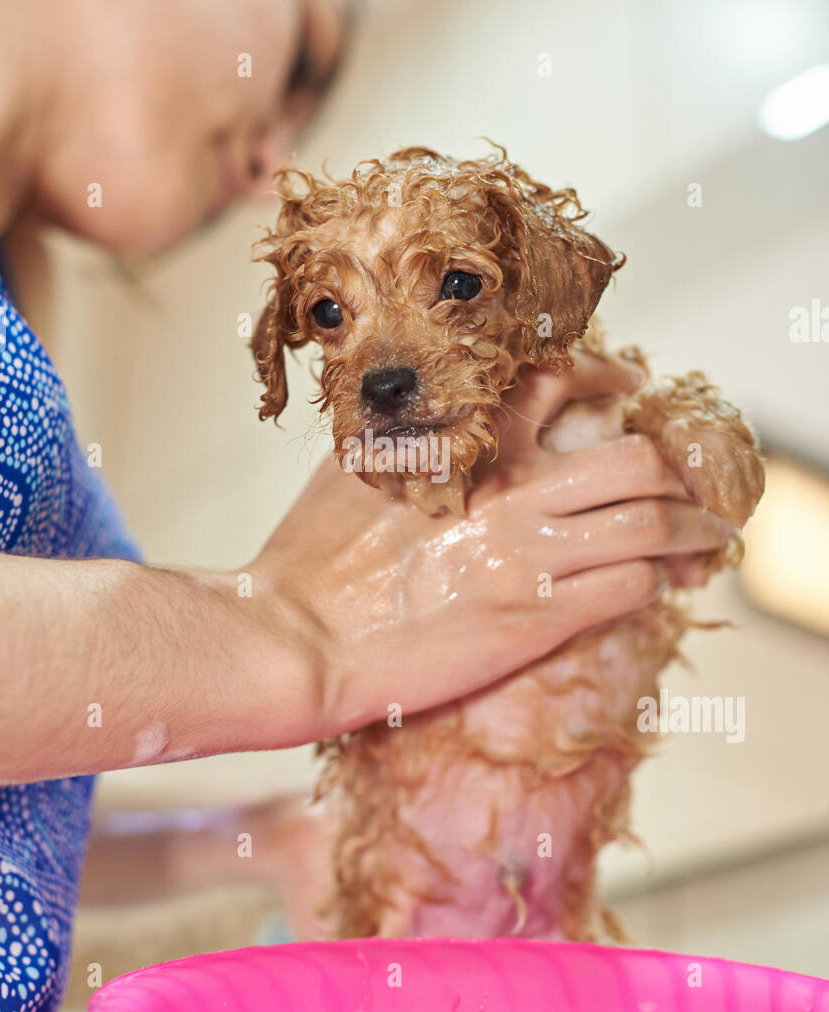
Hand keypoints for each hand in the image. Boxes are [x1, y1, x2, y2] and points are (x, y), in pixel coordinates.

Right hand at [251, 350, 731, 738]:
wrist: (303, 636)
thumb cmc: (313, 555)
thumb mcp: (354, 464)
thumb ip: (405, 431)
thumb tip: (426, 412)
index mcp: (465, 442)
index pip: (559, 380)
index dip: (608, 374)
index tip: (628, 383)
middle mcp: (511, 489)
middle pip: (636, 458)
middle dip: (677, 468)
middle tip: (689, 480)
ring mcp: (531, 555)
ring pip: (653, 525)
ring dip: (693, 528)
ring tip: (708, 536)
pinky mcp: (538, 618)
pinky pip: (629, 588)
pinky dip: (654, 581)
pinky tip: (654, 585)